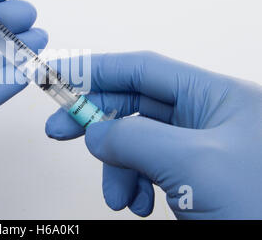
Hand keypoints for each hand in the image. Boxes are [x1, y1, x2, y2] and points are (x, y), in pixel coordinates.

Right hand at [46, 51, 261, 218]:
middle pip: (133, 104)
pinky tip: (137, 204)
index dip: (96, 69)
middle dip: (96, 121)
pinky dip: (131, 184)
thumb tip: (95, 132)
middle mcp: (204, 116)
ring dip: (116, 167)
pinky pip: (146, 169)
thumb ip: (136, 139)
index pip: (142, 69)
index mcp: (214, 96)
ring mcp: (197, 147)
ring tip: (119, 199)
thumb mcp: (194, 163)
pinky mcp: (190, 174)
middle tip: (59, 131)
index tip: (59, 75)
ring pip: (135, 142)